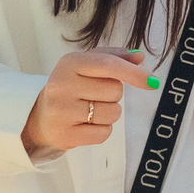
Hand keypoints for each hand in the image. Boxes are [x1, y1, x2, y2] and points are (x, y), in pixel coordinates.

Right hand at [21, 48, 151, 158]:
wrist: (40, 116)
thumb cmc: (72, 86)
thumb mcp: (88, 64)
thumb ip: (115, 57)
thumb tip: (140, 58)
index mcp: (69, 63)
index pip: (108, 65)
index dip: (134, 73)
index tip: (153, 82)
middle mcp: (61, 85)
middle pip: (115, 91)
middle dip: (113, 94)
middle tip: (93, 95)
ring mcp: (61, 112)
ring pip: (112, 113)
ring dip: (109, 113)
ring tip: (89, 110)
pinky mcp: (65, 135)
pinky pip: (104, 133)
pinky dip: (102, 131)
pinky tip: (85, 125)